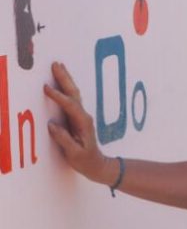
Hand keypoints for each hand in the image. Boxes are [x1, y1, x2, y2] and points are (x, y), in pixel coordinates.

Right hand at [44, 62, 115, 184]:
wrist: (97, 164)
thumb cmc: (85, 160)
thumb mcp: (74, 153)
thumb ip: (64, 139)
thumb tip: (52, 125)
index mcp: (83, 122)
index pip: (70, 105)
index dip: (58, 96)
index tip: (47, 88)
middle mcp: (84, 115)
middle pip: (73, 92)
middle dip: (64, 78)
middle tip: (56, 64)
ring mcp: (81, 115)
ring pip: (73, 93)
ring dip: (66, 79)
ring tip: (59, 66)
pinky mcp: (77, 117)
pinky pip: (71, 98)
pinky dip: (66, 87)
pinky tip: (62, 81)